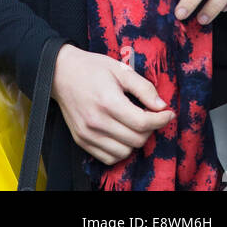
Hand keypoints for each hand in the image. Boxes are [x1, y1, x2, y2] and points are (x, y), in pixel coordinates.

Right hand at [51, 44, 174, 165]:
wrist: (59, 72)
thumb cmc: (91, 68)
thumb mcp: (120, 69)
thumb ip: (143, 87)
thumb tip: (161, 106)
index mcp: (107, 101)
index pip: (143, 122)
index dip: (161, 119)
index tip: (167, 113)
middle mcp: (96, 121)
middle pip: (137, 140)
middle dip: (150, 129)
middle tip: (148, 115)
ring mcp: (87, 133)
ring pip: (125, 152)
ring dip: (135, 141)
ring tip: (132, 125)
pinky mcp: (81, 140)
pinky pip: (109, 158)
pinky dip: (119, 150)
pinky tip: (119, 134)